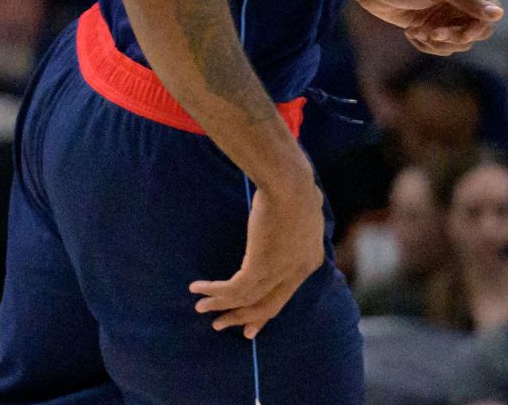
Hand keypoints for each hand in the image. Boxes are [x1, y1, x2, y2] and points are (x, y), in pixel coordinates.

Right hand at [191, 180, 324, 338]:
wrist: (289, 182)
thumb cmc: (294, 183)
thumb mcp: (302, 206)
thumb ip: (296, 217)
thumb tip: (289, 207)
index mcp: (309, 260)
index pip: (285, 294)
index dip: (264, 310)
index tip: (250, 323)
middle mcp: (297, 272)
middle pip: (269, 306)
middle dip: (244, 317)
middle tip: (223, 325)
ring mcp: (280, 272)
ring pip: (248, 301)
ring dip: (222, 305)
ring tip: (201, 308)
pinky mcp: (261, 267)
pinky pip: (234, 288)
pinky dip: (214, 290)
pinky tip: (198, 287)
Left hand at [350, 0, 501, 55]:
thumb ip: (468, 1)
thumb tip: (499, 15)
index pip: (490, 9)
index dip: (479, 25)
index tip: (462, 35)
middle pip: (478, 29)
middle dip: (455, 36)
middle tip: (433, 34)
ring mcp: (448, 13)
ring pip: (460, 41)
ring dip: (439, 42)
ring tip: (418, 32)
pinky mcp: (434, 26)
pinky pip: (442, 46)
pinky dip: (427, 44)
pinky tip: (410, 33)